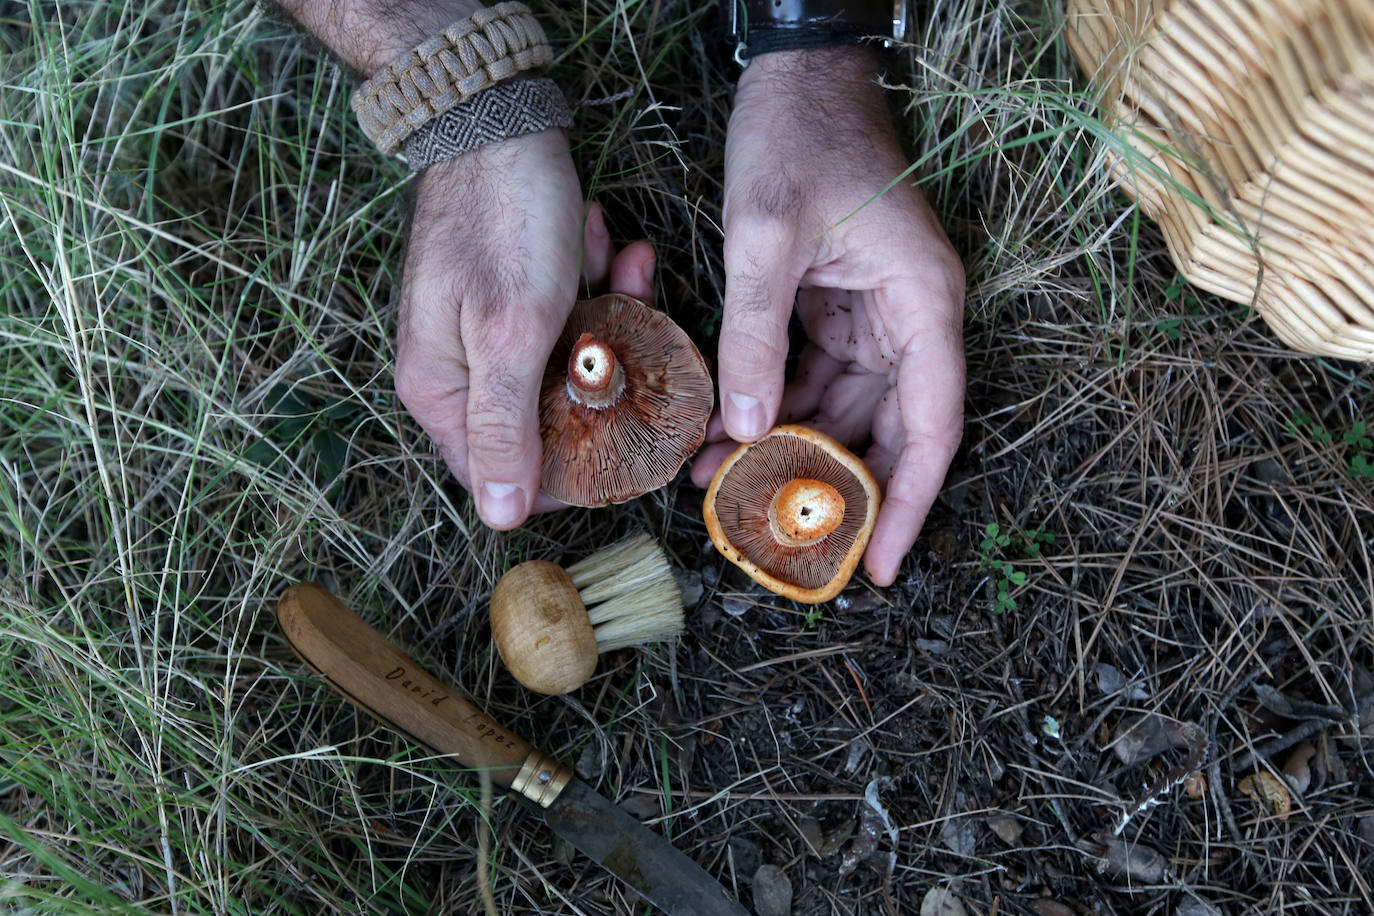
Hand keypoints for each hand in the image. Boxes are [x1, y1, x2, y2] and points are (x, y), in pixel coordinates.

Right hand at [395, 130, 655, 528]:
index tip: (626, 446)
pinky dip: (596, 286)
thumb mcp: (512, 334)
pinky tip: (609, 244)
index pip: (503, 473)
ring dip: (606, 318)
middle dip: (598, 375)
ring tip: (621, 262)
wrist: (498, 121)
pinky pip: (570, 319)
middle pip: (546, 418)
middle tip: (628, 327)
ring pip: (569, 364)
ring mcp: (488, 334)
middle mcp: (460, 371)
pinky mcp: (518, 299)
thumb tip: (501, 516)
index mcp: (441, 391)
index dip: (570, 470)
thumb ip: (506, 426)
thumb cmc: (503, 224)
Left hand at [691, 47, 965, 586]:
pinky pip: (814, 378)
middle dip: (834, 487)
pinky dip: (774, 408)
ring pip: (845, 411)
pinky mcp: (836, 307)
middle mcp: (910, 318)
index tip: (881, 564)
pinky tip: (724, 436)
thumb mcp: (766, 235)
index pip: (932, 427)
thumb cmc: (798, 137)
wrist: (795, 75)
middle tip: (784, 542)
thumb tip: (749, 430)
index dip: (907, 503)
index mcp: (923, 303)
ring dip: (790, 450)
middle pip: (890, 431)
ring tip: (722, 488)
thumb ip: (756, 335)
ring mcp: (874, 315)